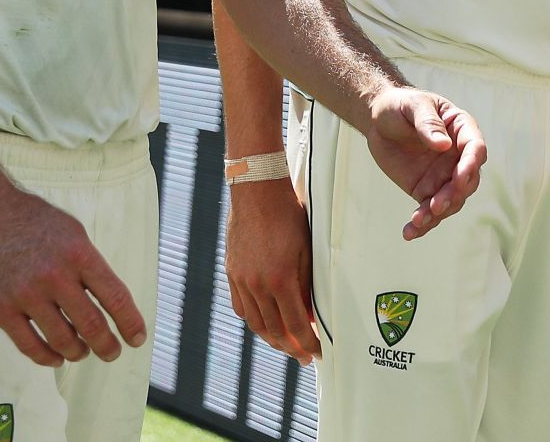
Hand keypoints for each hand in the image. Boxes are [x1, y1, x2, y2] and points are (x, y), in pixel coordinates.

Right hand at [0, 184, 146, 367]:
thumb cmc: (31, 219)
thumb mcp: (72, 231)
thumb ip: (89, 265)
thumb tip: (109, 302)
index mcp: (78, 253)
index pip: (115, 297)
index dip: (130, 323)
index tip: (137, 338)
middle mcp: (55, 275)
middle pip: (91, 325)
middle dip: (107, 346)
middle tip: (112, 353)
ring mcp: (26, 294)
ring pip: (62, 341)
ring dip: (77, 352)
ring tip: (81, 352)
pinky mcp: (0, 309)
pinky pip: (29, 346)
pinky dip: (46, 357)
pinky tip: (55, 358)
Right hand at [225, 179, 319, 364]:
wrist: (257, 193)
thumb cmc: (287, 216)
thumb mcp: (306, 252)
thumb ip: (306, 287)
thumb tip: (311, 314)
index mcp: (281, 280)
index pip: (296, 327)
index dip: (308, 344)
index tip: (317, 353)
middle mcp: (258, 285)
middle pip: (274, 331)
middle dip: (290, 348)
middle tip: (302, 356)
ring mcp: (241, 280)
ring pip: (255, 323)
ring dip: (271, 339)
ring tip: (285, 344)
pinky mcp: (232, 273)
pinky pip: (241, 307)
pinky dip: (253, 320)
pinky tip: (264, 323)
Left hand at [362, 87, 485, 239]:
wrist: (377, 120)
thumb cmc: (399, 106)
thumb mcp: (412, 106)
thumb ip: (427, 123)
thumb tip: (444, 145)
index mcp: (460, 129)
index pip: (475, 148)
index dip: (471, 164)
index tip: (459, 178)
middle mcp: (457, 156)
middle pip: (467, 180)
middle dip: (454, 194)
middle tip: (436, 205)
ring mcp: (444, 175)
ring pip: (451, 200)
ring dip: (438, 213)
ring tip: (418, 221)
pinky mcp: (426, 190)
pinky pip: (430, 210)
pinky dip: (422, 224)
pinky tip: (410, 232)